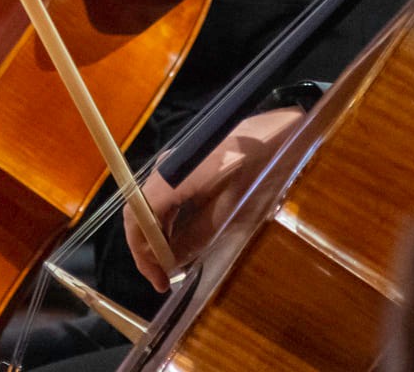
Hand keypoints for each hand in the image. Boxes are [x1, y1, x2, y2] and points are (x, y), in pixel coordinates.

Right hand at [124, 106, 303, 291]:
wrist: (275, 133)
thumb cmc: (256, 170)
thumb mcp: (229, 211)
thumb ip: (197, 237)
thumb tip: (173, 262)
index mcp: (172, 178)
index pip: (138, 219)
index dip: (142, 254)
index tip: (158, 279)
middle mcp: (165, 169)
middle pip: (140, 214)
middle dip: (149, 249)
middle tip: (164, 279)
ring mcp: (172, 166)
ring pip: (152, 208)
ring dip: (159, 238)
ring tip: (174, 265)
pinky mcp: (183, 167)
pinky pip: (166, 199)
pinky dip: (170, 224)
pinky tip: (182, 241)